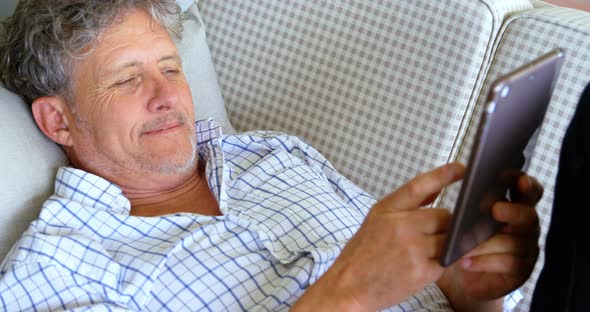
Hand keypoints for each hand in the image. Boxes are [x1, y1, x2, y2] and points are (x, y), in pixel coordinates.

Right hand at [293, 163, 464, 310]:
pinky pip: (447, 260)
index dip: (443, 174)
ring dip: (446, 243)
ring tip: (429, 250)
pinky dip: (443, 261)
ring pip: (449, 238)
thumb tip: (436, 189)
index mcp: (386, 210)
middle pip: (444, 215)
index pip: (420, 185)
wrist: (348, 287)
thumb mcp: (376, 220)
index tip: (461, 169)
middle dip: (445, 223)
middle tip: (433, 234)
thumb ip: (405, 205)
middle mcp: (400, 226)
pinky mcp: (422, 272)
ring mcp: (412, 249)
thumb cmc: (362, 254)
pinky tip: (428, 264)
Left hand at [437, 174, 542, 311]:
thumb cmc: (461, 242)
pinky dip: (485, 262)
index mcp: (514, 207)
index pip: (528, 191)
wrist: (458, 278)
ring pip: (514, 242)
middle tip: (495, 210)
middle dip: (513, 211)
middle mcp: (525, 227)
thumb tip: (468, 190)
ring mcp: (526, 249)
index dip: (526, 184)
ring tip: (464, 244)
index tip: (516, 179)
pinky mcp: (521, 271)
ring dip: (487, 243)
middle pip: (529, 216)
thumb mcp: (461, 221)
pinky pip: (509, 263)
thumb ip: (469, 205)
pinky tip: (466, 261)